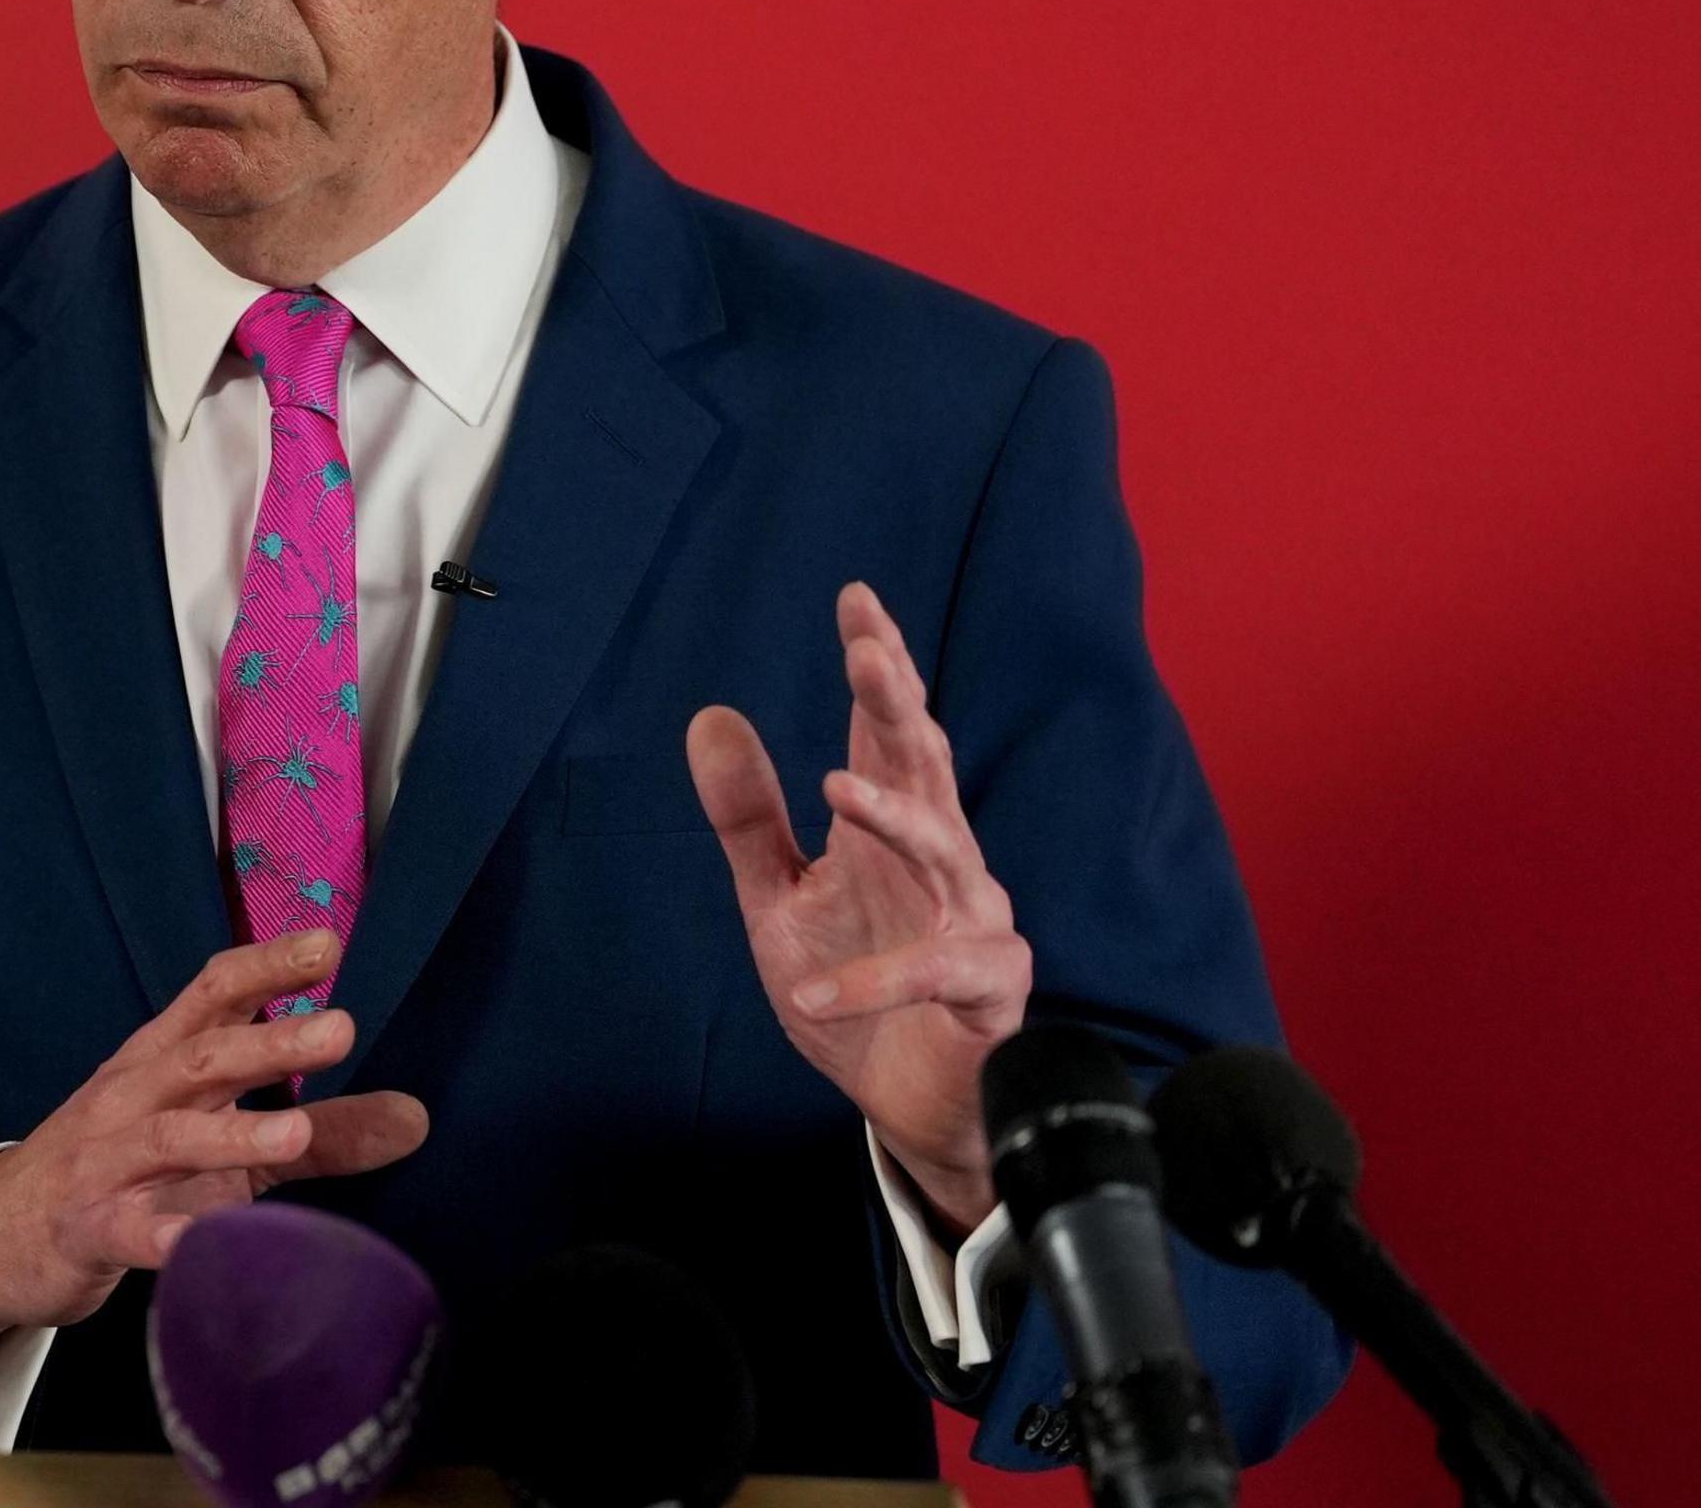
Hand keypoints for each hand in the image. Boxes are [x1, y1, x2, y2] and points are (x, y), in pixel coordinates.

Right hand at [0, 930, 431, 1348]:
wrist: (0, 1230)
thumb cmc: (126, 1169)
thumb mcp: (221, 1142)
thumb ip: (321, 1131)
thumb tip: (416, 1117)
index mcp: (162, 1060)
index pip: (213, 996)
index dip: (267, 967)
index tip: (327, 946)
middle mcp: (134, 1098)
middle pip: (201, 1058)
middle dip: (269, 1042)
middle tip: (341, 1029)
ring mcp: (108, 1163)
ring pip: (169, 1139)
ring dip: (231, 1135)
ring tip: (294, 1135)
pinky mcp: (93, 1230)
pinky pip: (135, 1233)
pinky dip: (172, 1238)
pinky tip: (211, 1245)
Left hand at [687, 580, 1028, 1230]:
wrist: (902, 1100)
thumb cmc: (851, 988)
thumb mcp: (777, 898)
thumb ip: (750, 816)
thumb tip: (711, 716)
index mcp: (890, 830)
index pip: (886, 732)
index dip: (879, 665)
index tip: (856, 600)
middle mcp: (942, 861)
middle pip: (928, 766)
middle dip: (901, 706)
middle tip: (870, 651)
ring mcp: (974, 922)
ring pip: (950, 852)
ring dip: (896, 818)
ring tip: (836, 785)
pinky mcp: (989, 991)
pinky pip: (936, 974)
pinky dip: (872, 981)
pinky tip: (814, 990)